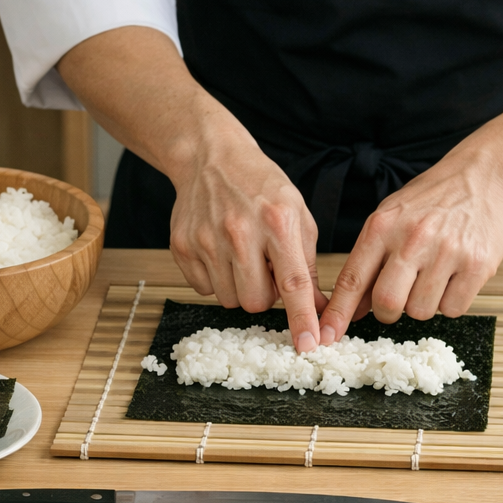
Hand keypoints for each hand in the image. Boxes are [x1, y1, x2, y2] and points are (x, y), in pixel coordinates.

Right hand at [56, 28, 326, 351]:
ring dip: (240, 289)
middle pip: (255, 301)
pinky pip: (205, 288)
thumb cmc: (262, 187)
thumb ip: (308, 264)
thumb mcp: (298, 215)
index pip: (293, 283)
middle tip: (265, 271)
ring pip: (228, 300)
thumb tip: (320, 310)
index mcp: (278, 222)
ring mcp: (207, 240)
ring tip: (243, 258)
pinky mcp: (183, 246)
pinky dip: (217, 279)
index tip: (308, 345)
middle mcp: (240, 232)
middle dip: (265, 297)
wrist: (211, 157)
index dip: (301, 318)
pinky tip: (221, 252)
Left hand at [318, 134, 502, 340]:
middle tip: (399, 297)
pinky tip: (453, 276)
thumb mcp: (389, 219)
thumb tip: (352, 309)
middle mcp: (413, 238)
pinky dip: (451, 301)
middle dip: (388, 311)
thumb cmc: (430, 201)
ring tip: (433, 275)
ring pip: (421, 311)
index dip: (338, 313)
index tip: (326, 337)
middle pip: (387, 303)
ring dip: (423, 304)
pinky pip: (453, 309)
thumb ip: (368, 262)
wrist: (481, 178)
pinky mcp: (477, 265)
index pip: (353, 279)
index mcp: (383, 226)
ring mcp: (447, 252)